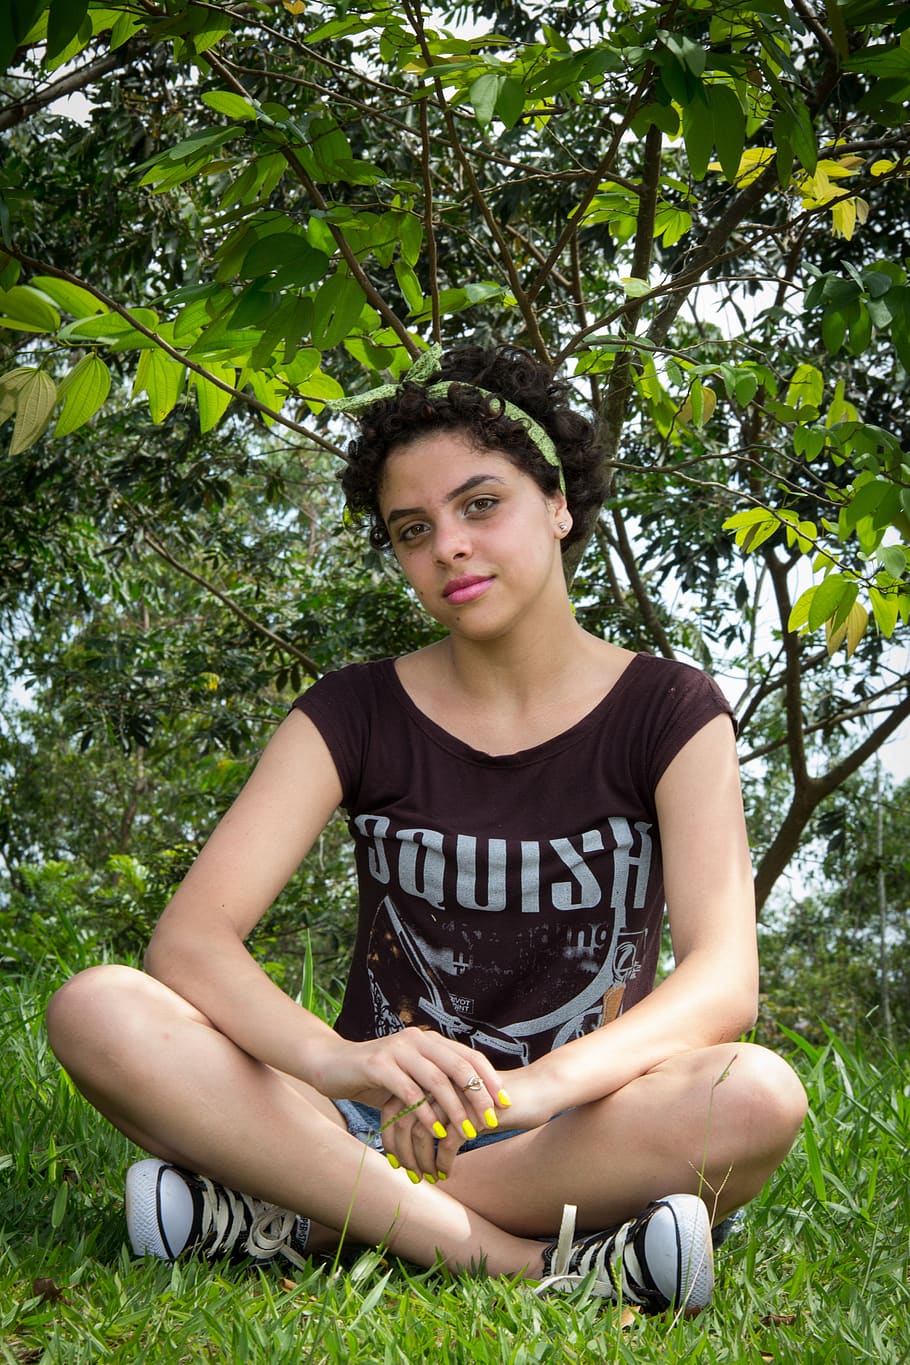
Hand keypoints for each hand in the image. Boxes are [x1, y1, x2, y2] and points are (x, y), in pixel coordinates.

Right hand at [316, 1028, 509, 1178]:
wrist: (332, 1065)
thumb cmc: (375, 1077)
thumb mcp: (410, 1077)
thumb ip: (435, 1083)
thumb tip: (471, 1104)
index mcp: (429, 1041)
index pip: (469, 1056)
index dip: (491, 1079)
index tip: (506, 1103)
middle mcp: (417, 1040)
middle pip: (459, 1066)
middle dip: (480, 1095)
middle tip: (493, 1121)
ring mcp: (397, 1050)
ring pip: (436, 1079)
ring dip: (455, 1108)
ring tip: (468, 1132)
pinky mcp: (378, 1064)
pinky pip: (408, 1090)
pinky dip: (425, 1113)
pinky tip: (436, 1132)